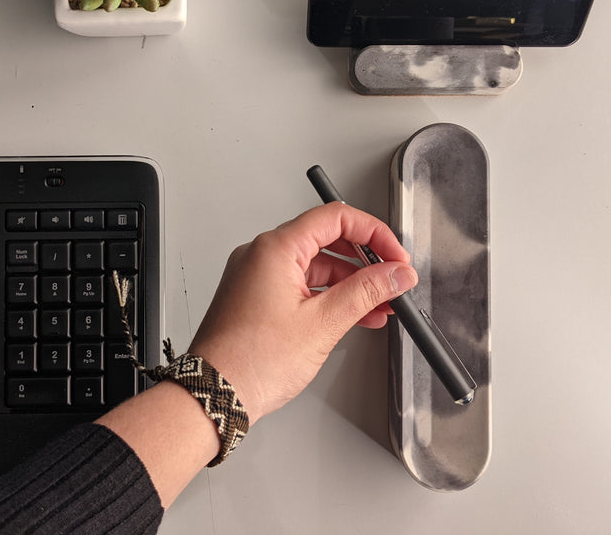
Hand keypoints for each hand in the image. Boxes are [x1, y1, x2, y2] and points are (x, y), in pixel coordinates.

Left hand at [189, 201, 417, 423]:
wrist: (215, 393)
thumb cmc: (251, 361)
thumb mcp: (322, 324)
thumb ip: (365, 293)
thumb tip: (395, 274)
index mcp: (274, 248)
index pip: (335, 217)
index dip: (373, 233)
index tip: (395, 255)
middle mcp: (261, 255)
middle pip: (326, 240)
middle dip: (365, 261)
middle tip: (393, 280)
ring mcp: (257, 277)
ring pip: (315, 267)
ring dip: (350, 284)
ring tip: (380, 306)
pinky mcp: (256, 298)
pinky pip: (300, 286)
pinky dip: (327, 297)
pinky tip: (352, 316)